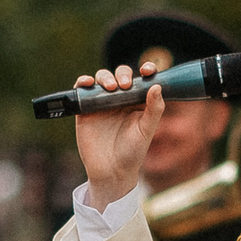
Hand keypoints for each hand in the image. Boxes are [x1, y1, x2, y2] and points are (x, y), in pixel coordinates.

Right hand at [75, 63, 167, 211]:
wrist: (111, 171)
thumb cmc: (133, 152)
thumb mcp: (147, 130)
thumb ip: (154, 109)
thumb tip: (156, 86)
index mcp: (138, 101)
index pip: (143, 79)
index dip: (146, 70)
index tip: (147, 70)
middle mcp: (120, 99)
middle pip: (120, 75)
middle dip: (122, 74)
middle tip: (124, 85)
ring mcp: (102, 103)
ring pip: (102, 79)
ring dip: (105, 77)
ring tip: (109, 87)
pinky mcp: (86, 109)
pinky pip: (83, 90)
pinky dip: (83, 82)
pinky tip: (87, 83)